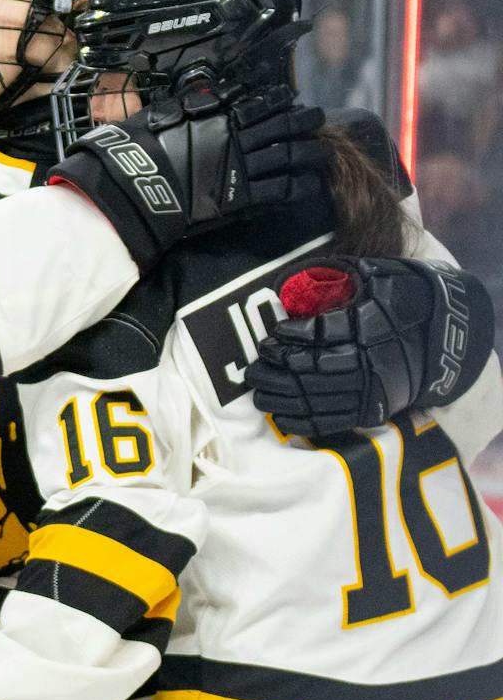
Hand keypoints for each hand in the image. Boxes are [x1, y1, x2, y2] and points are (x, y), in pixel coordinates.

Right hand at [49, 85, 327, 267]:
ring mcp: (243, 167)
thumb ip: (190, 103)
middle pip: (283, 125)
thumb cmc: (140, 148)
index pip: (259, 101)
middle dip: (304, 120)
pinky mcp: (242, 197)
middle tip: (316, 118)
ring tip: (321, 152)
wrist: (135, 188)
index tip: (290, 97)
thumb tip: (212, 92)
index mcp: (219, 115)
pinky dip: (296, 187)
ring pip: (289, 155)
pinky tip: (307, 184)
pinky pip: (279, 191)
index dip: (278, 98)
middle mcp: (238, 138)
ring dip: (309, 152)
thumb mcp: (162, 114)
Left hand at [246, 257, 494, 436]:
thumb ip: (341, 276)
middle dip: (276, 372)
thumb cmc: (404, 299)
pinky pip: (334, 421)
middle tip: (252, 371)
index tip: (270, 338)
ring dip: (282, 398)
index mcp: (370, 324)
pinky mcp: (373, 409)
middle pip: (313, 370)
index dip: (290, 337)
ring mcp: (372, 388)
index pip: (321, 333)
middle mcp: (371, 360)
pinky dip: (304, 422)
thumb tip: (300, 276)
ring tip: (258, 392)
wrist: (447, 335)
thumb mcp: (378, 276)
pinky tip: (280, 417)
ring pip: (319, 398)